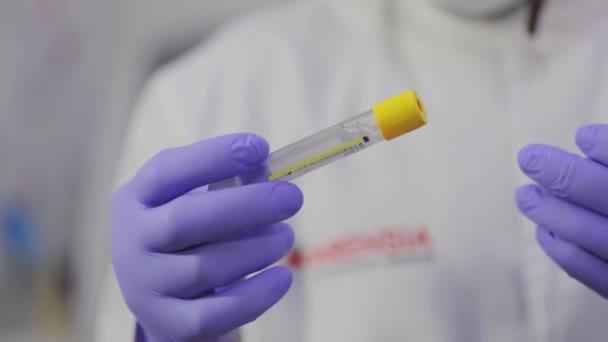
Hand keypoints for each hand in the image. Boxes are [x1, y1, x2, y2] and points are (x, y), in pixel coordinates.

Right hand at [111, 133, 303, 340]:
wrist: (161, 297)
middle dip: (245, 205)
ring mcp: (146, 287)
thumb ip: (226, 182)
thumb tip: (266, 166)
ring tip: (286, 236)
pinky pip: (214, 314)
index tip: (260, 147)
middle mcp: (132, 242)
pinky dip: (254, 296)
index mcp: (138, 200)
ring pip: (203, 269)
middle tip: (291, 197)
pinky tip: (281, 277)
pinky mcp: (168, 325)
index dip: (213, 158)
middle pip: (185, 220)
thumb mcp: (193, 200)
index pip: (167, 173)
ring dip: (255, 250)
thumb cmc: (185, 235)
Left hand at [516, 124, 607, 297]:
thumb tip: (585, 140)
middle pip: (607, 195)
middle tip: (527, 157)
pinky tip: (544, 230)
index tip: (582, 136)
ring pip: (588, 232)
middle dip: (563, 174)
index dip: (607, 146)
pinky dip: (559, 247)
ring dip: (549, 211)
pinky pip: (583, 268)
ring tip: (525, 195)